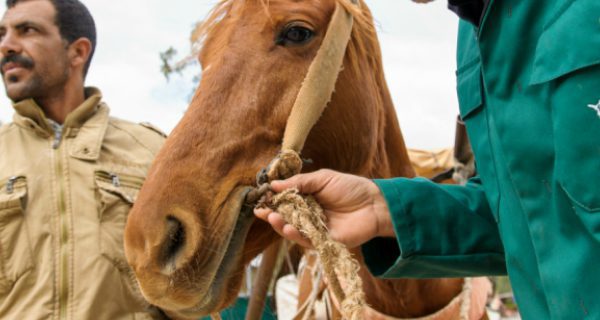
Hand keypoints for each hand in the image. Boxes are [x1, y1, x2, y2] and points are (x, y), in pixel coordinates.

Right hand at [254, 169, 393, 248]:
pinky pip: (307, 241)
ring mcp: (315, 229)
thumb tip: (274, 185)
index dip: (272, 201)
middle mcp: (308, 215)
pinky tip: (289, 228)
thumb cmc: (351, 188)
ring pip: (293, 231)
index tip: (260, 199)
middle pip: (286, 217)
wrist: (375, 204)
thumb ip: (299, 183)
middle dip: (273, 215)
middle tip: (263, 211)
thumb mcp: (323, 179)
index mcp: (307, 199)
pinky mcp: (324, 242)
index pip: (285, 201)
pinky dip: (296, 236)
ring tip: (273, 218)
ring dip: (281, 226)